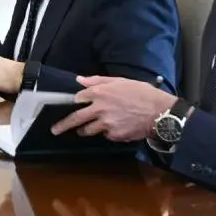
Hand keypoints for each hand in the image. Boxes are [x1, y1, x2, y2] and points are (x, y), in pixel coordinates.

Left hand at [50, 75, 176, 141]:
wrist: (161, 112)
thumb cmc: (142, 93)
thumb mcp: (120, 81)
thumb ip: (97, 81)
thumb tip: (79, 80)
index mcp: (99, 93)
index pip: (78, 98)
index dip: (75, 102)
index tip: (70, 105)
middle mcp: (99, 109)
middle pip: (76, 119)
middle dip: (63, 125)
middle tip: (54, 130)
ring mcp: (106, 124)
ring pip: (88, 130)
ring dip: (85, 130)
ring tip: (82, 131)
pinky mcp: (115, 135)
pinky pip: (106, 135)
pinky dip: (107, 132)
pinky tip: (115, 128)